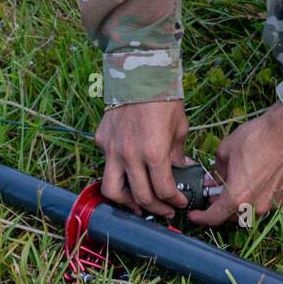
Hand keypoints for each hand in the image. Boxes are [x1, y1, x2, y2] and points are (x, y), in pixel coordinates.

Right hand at [95, 99, 188, 218]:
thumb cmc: (163, 98)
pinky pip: (107, 165)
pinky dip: (117, 173)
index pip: (163, 191)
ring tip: (138, 205)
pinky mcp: (101, 141)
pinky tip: (128, 171)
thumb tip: (181, 169)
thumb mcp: (179, 128)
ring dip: (127, 202)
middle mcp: (130, 155)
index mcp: (154, 153)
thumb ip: (177, 154)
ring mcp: (112, 149)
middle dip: (155, 209)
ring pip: (112, 190)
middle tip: (163, 210)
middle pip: (140, 197)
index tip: (179, 202)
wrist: (138, 73)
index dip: (174, 201)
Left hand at [189, 102, 282, 229]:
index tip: (195, 215)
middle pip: (231, 215)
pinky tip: (256, 179)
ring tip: (238, 182)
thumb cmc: (257, 138)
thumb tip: (214, 178)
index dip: (201, 218)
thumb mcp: (225, 150)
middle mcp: (255, 206)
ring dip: (240, 201)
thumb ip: (216, 170)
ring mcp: (272, 203)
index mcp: (236, 197)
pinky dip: (257, 195)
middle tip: (216, 190)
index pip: (214, 217)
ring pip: (249, 209)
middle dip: (221, 205)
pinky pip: (265, 201)